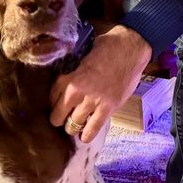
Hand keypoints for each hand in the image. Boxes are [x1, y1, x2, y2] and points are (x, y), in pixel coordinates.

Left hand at [50, 26, 151, 143]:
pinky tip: (85, 134)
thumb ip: (72, 71)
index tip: (60, 104)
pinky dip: (87, 135)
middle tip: (67, 116)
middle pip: (57, 117)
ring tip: (78, 124)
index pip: (51, 99)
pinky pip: (91, 130)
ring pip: (72, 126)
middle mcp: (76, 91)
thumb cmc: (107, 47)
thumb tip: (64, 82)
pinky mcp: (108, 108)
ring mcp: (92, 101)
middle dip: (60, 118)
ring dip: (74, 127)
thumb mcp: (82, 55)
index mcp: (67, 76)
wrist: (131, 47)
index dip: (55, 103)